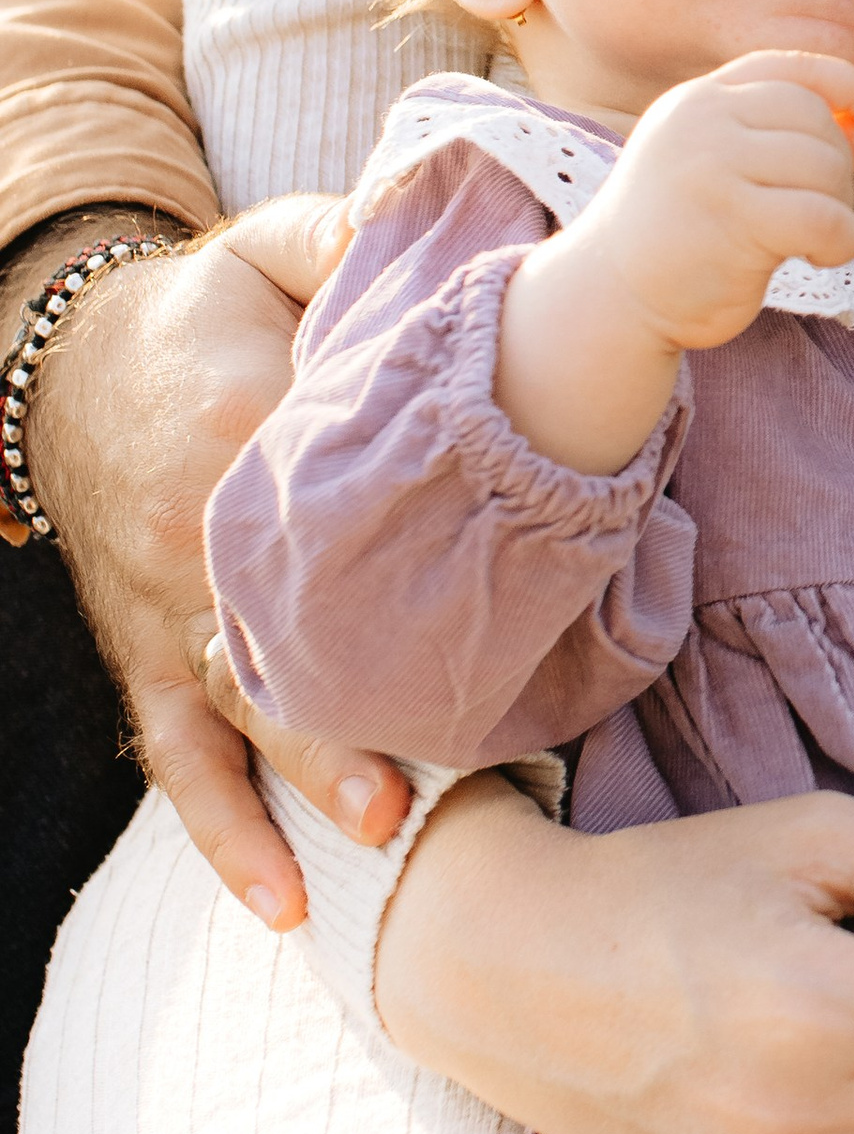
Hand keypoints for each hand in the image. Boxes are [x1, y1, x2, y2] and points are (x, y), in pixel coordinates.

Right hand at [18, 197, 408, 928]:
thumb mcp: (268, 247)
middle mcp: (198, 535)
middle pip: (284, 630)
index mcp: (239, 430)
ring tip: (382, 830)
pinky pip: (176, 762)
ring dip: (302, 777)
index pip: (335, 494)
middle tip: (443, 767)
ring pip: (237, 712)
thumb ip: (343, 233)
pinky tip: (283, 907)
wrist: (75, 369)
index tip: (499, 574)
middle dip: (358, 701)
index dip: (416, 533)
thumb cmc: (204, 311)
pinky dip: (224, 837)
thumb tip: (412, 226)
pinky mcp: (145, 660)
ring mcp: (167, 612)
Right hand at [565, 51, 853, 349]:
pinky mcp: (731, 217)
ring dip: (840, 207)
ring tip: (814, 237)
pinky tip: (821, 258)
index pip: (795, 67)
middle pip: (816, 118)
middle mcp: (702, 118)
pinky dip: (841, 241)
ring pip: (825, 165)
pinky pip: (824, 217)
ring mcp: (712, 164)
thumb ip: (793, 139)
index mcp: (699, 98)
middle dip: (840, 164)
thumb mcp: (727, 167)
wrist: (610, 297)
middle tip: (821, 211)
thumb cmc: (680, 234)